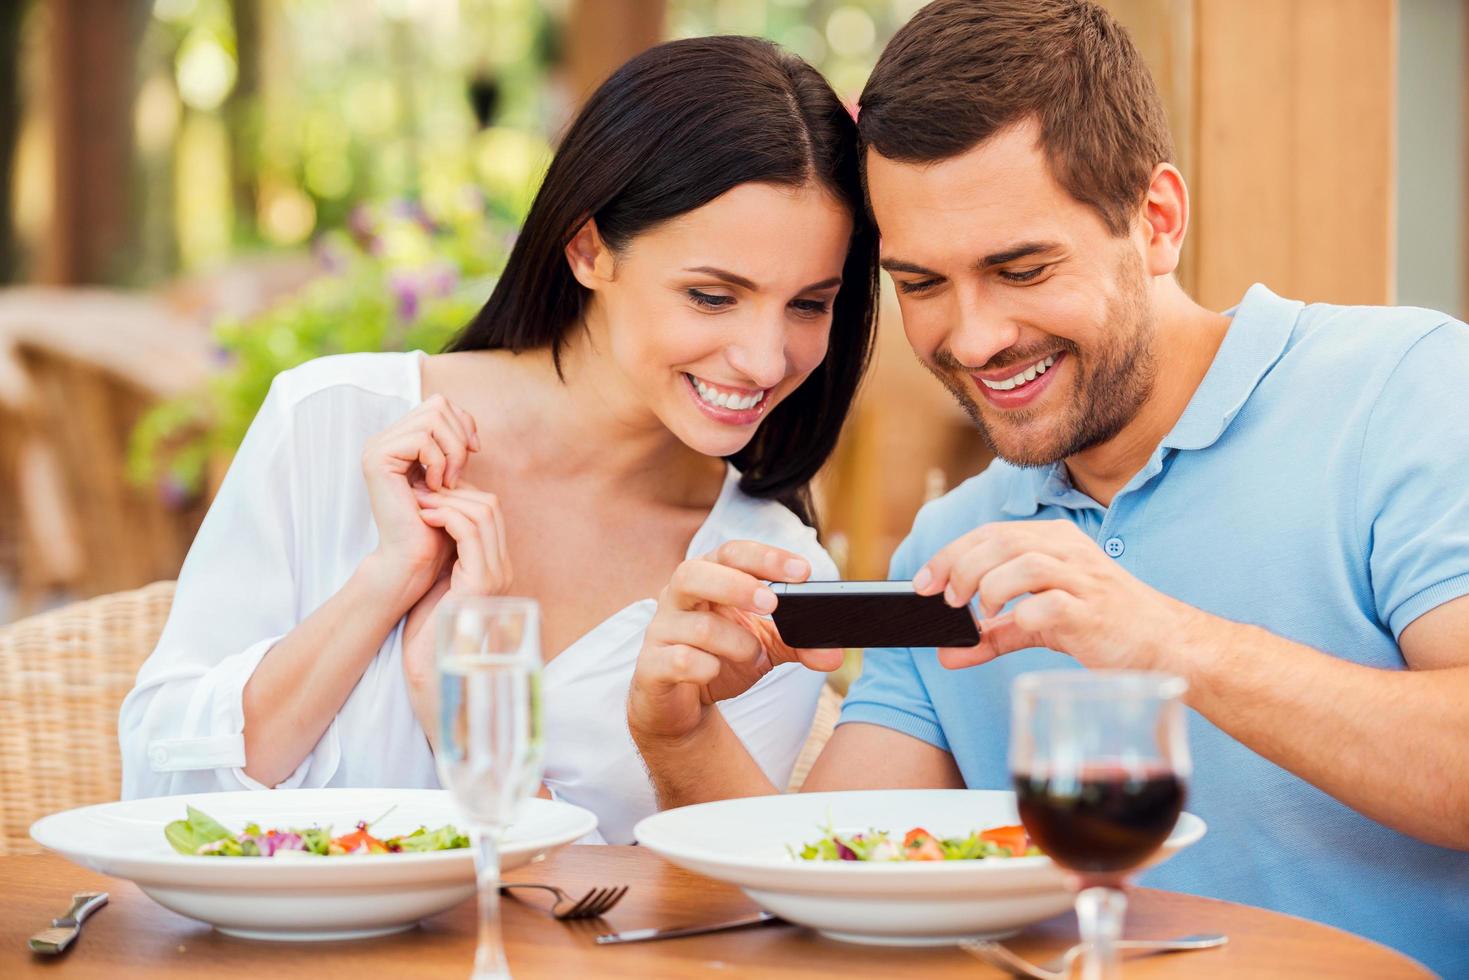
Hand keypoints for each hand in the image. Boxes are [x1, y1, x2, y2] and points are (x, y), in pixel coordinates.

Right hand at [360, 393, 480, 601]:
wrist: (416, 555)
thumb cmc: (438, 522)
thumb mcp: (452, 477)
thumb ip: (454, 447)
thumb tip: (469, 423)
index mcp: (400, 440)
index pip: (439, 404)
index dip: (463, 423)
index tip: (475, 450)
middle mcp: (384, 439)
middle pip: (438, 405)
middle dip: (459, 437)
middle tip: (459, 472)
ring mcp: (377, 446)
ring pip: (432, 418)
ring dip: (452, 451)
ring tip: (448, 482)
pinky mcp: (377, 458)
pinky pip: (422, 439)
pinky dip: (438, 461)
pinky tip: (436, 486)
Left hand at [399, 481, 512, 747]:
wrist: (431, 672)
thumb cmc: (429, 635)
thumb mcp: (437, 585)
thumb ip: (443, 556)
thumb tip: (428, 521)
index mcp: (494, 568)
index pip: (488, 513)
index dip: (458, 495)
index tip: (426, 493)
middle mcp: (502, 569)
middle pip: (491, 505)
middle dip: (454, 490)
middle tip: (421, 489)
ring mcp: (496, 576)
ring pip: (483, 511)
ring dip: (447, 498)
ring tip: (419, 501)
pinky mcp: (481, 583)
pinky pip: (471, 532)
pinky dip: (447, 515)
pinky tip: (424, 516)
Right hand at [628, 541, 842, 742]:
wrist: (680, 704)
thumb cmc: (720, 658)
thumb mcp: (765, 647)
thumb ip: (799, 644)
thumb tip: (834, 655)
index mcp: (707, 578)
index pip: (731, 553)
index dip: (766, 558)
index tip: (803, 572)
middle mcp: (678, 598)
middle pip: (694, 572)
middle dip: (737, 586)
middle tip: (772, 605)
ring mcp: (661, 631)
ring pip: (698, 627)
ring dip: (736, 643)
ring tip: (752, 656)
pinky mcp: (652, 666)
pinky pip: (681, 661)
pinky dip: (708, 668)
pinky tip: (715, 673)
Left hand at [912, 520, 1203, 671]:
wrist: (1165, 645)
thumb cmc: (1101, 625)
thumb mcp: (1041, 624)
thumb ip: (995, 635)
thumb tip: (946, 653)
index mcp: (1053, 541)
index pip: (990, 533)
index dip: (950, 554)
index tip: (922, 583)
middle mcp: (1068, 551)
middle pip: (1001, 541)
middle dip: (961, 567)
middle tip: (945, 599)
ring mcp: (1084, 579)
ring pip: (1024, 562)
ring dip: (989, 586)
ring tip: (979, 612)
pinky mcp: (1095, 612)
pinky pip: (1052, 604)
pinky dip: (1023, 614)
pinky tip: (1014, 625)